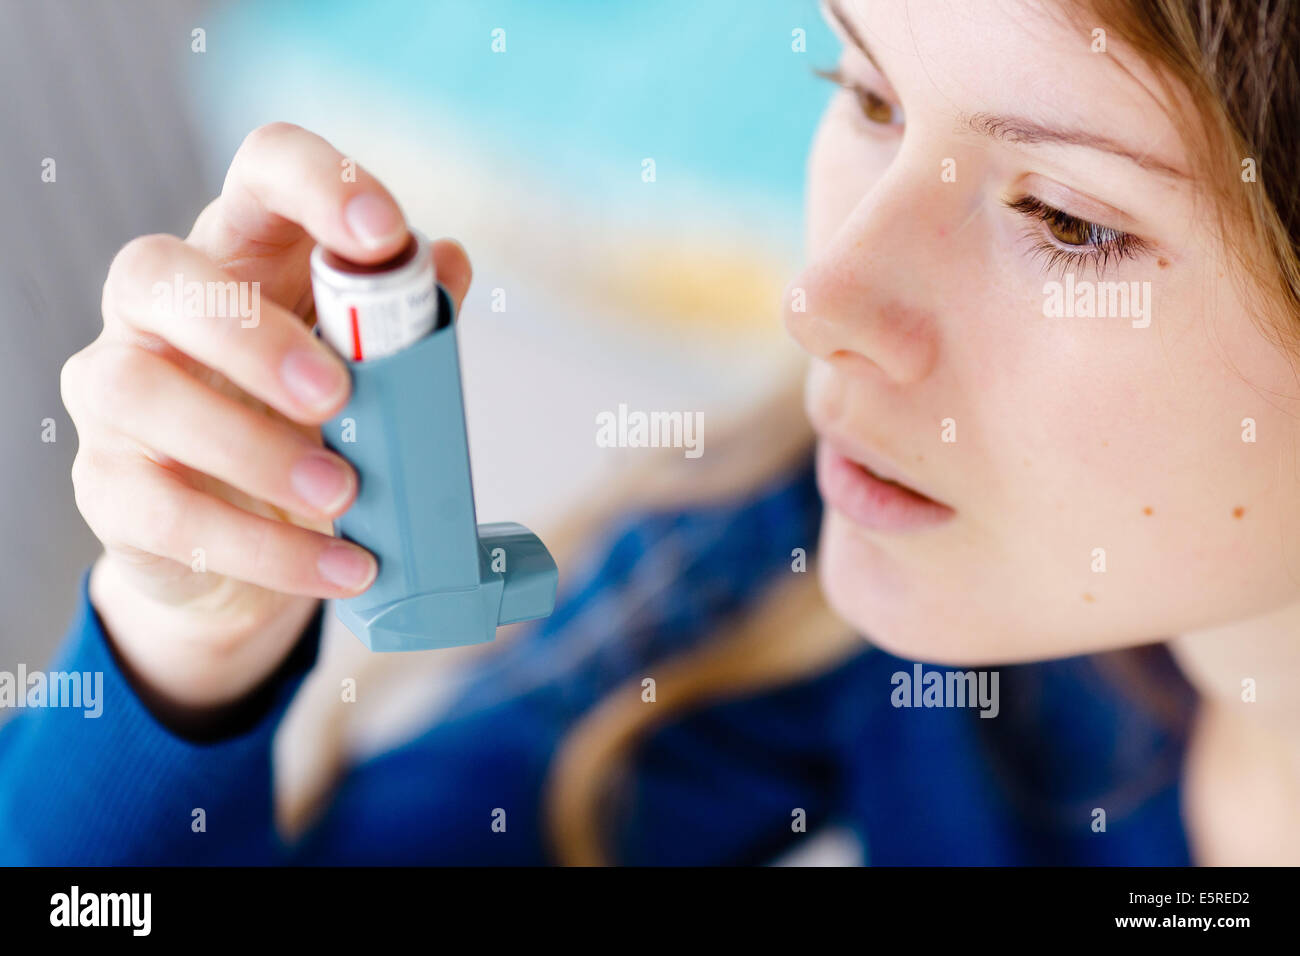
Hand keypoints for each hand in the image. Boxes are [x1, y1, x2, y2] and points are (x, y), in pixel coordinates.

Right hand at [61, 122, 472, 715]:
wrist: (259, 545)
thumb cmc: (320, 427)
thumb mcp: (374, 372)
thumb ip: (407, 324)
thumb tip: (447, 260)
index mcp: (245, 253)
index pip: (261, 171)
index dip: (318, 184)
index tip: (384, 234)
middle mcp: (159, 308)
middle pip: (162, 273)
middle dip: (254, 333)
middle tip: (338, 395)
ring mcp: (115, 392)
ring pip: (141, 391)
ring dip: (252, 448)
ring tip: (345, 496)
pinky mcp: (108, 485)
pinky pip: (163, 511)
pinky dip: (262, 547)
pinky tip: (340, 568)